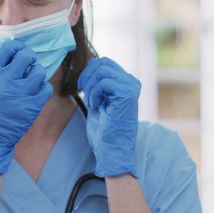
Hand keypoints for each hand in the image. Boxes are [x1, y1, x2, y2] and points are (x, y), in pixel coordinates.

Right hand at [0, 39, 52, 174]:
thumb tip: (7, 52)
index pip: (8, 49)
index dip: (15, 47)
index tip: (18, 50)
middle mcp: (6, 81)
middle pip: (26, 56)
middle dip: (28, 57)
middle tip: (28, 61)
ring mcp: (20, 94)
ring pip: (39, 71)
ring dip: (37, 72)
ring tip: (33, 78)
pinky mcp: (31, 106)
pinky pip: (46, 89)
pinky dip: (43, 89)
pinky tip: (37, 92)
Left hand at [78, 57, 140, 177]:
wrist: (112, 150)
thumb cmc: (104, 129)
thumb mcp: (99, 99)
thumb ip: (98, 81)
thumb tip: (91, 62)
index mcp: (126, 82)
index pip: (104, 62)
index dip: (88, 72)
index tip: (82, 88)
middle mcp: (132, 82)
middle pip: (102, 62)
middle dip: (87, 77)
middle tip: (85, 95)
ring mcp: (131, 87)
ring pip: (102, 70)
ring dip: (90, 87)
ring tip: (92, 103)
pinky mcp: (128, 94)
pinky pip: (104, 82)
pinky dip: (94, 93)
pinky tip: (96, 106)